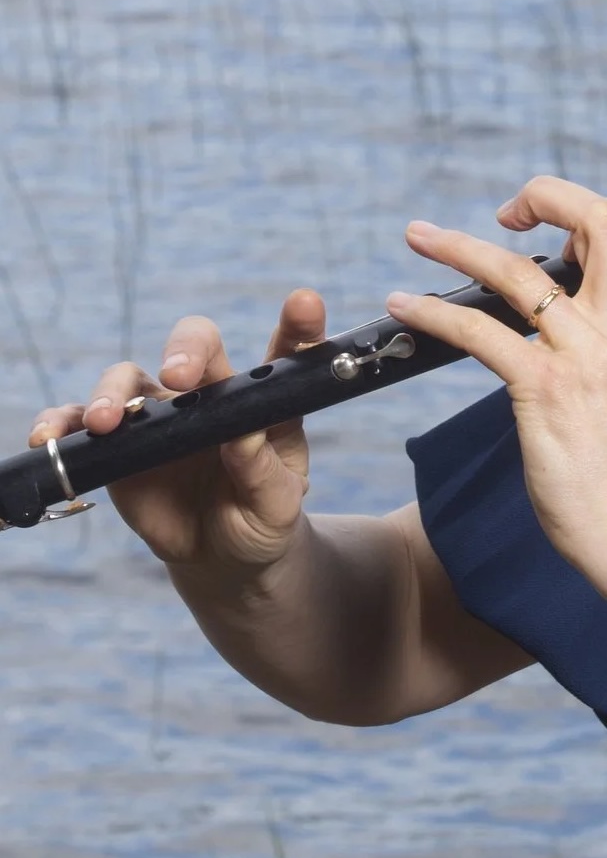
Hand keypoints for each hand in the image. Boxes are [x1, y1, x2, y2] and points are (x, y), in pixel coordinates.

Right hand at [28, 291, 327, 581]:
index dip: (298, 323)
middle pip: (195, 345)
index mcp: (263, 401)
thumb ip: (263, 470)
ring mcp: (162, 414)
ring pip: (130, 378)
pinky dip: (63, 422)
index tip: (305, 301)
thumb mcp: (276, 504)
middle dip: (186, 350)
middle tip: (178, 377)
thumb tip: (242, 437)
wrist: (222, 555)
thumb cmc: (260, 518)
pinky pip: (83, 421)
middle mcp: (211, 394)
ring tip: (107, 423)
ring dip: (113, 393)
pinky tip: (49, 437)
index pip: (285, 351)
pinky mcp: (122, 441)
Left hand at [386, 177, 606, 605]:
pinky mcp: (545, 388)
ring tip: (418, 236)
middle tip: (505, 213)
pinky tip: (405, 308)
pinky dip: (432, 311)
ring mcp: (586, 353)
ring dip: (458, 244)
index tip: (556, 228)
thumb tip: (582, 301)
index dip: (596, 208)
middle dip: (545, 196)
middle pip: (598, 217)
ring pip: (518, 268)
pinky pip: (478, 328)